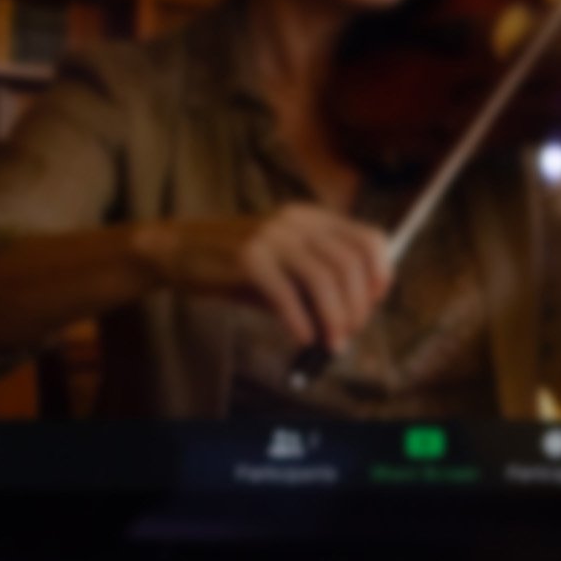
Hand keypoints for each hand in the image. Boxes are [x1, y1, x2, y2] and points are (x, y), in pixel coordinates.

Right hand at [135, 204, 390, 346]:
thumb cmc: (235, 264)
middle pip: (349, 263)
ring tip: (331, 342)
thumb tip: (349, 322)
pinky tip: (302, 337)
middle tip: (349, 333)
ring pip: (323, 279)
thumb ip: (314, 286)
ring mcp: (271, 237)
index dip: (380, 272)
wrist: (180, 250)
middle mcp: (296, 222)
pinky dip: (300, 321)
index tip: (375, 301)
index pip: (368, 238)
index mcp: (311, 218)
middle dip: (357, 305)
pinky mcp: (248, 258)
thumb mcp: (282, 266)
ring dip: (334, 318)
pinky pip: (286, 293)